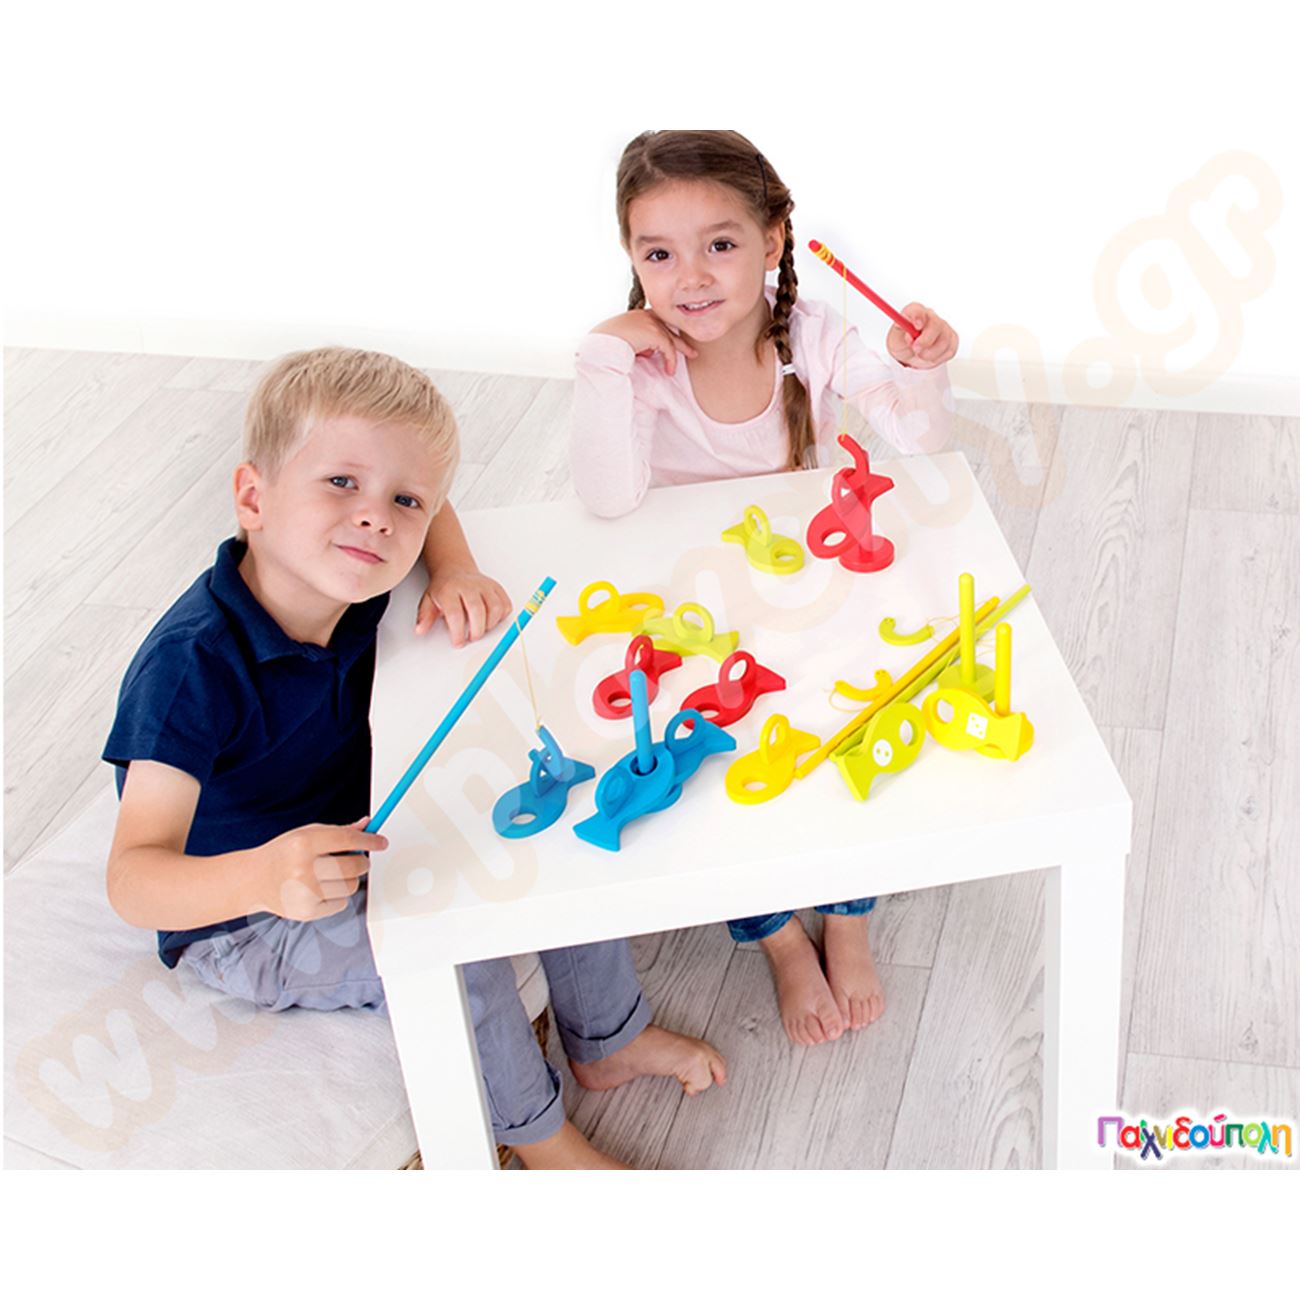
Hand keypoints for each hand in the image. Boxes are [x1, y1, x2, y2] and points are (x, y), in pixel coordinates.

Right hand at [255, 818, 386, 921]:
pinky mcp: (306, 912)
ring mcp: (304, 893)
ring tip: (329, 875)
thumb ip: (339, 831)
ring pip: (351, 886)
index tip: (381, 842)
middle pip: (354, 866)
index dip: (369, 840)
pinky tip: (319, 889)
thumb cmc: (284, 854)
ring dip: (348, 880)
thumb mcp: (306, 834)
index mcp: (303, 844)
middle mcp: (303, 868)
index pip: (347, 839)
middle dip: (362, 862)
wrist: (255, 880)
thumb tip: (368, 824)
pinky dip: (337, 896)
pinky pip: (341, 904)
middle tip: (357, 859)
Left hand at [416, 566, 510, 645]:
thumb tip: (420, 630)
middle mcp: (469, 586)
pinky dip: (501, 617)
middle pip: (478, 610)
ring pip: (495, 607)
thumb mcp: (429, 600)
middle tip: (471, 638)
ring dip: (490, 624)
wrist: (455, 570)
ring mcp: (485, 585)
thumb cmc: (444, 588)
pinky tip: (490, 620)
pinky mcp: (497, 587)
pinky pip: (505, 605)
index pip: (455, 612)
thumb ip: (425, 616)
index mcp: (450, 589)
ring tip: (481, 629)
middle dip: (476, 630)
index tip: (458, 642)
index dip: (458, 631)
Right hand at [592, 310, 697, 375]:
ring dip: (680, 351)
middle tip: (691, 350)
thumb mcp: (626, 341)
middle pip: (669, 327)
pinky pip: (668, 348)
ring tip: (688, 359)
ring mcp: (650, 323)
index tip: (674, 343)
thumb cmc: (608, 345)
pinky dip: (671, 360)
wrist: (601, 344)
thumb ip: (639, 342)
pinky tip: (669, 370)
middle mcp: (646, 316)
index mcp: (638, 315)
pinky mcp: (654, 333)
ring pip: (671, 338)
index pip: (658, 322)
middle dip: (681, 340)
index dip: (667, 333)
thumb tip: (649, 352)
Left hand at [886, 303, 957, 368]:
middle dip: (926, 340)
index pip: (917, 309)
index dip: (918, 316)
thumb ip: (900, 332)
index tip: (917, 326)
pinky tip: (929, 355)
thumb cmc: (901, 342)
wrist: (908, 354)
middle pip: (936, 324)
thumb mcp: (894, 337)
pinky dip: (937, 358)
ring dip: (929, 353)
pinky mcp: (952, 340)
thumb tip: (909, 334)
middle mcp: (931, 317)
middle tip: (916, 349)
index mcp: (915, 312)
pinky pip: (949, 350)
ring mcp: (943, 328)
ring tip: (919, 354)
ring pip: (944, 340)